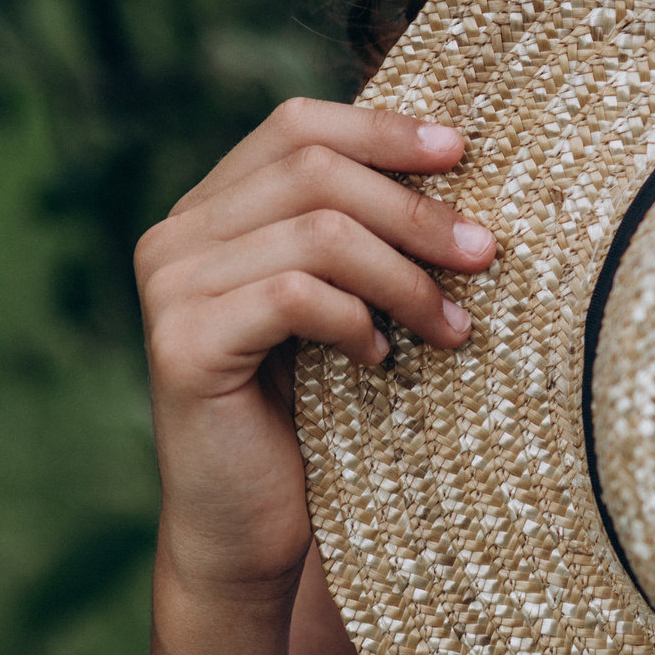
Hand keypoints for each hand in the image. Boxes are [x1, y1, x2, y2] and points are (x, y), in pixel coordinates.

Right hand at [135, 100, 494, 602]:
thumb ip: (361, 228)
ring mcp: (169, 287)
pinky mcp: (182, 344)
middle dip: (415, 209)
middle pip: (316, 171)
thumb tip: (460, 154)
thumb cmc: (313, 409)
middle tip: (485, 253)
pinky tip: (381, 360)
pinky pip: (297, 297)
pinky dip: (358, 321)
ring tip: (454, 325)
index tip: (462, 150)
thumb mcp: (344, 299)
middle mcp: (175, 235)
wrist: (252, 528)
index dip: (382, 129)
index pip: (296, 125)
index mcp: (211, 208)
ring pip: (318, 233)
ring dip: (405, 277)